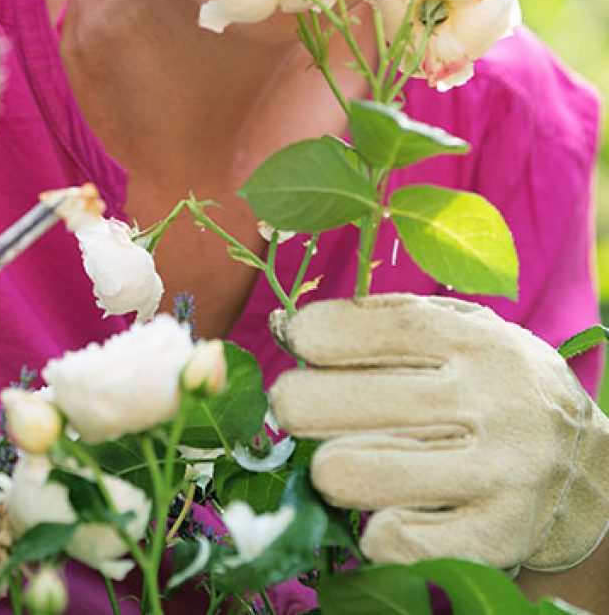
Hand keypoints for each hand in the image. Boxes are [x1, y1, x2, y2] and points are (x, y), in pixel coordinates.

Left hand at [269, 294, 608, 570]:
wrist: (589, 472)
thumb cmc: (490, 389)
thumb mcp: (456, 334)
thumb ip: (377, 320)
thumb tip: (282, 325)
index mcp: (476, 340)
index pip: (366, 329)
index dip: (314, 335)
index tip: (299, 344)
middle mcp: (492, 399)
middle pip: (339, 402)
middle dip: (297, 407)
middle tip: (301, 412)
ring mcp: (500, 469)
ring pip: (350, 472)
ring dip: (329, 472)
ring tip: (346, 465)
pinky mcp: (500, 534)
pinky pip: (393, 540)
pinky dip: (374, 531)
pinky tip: (389, 513)